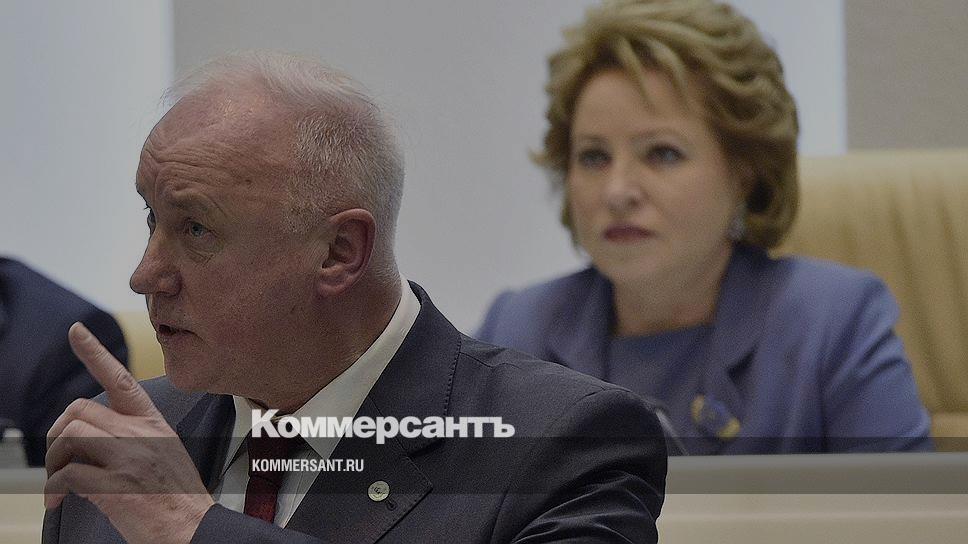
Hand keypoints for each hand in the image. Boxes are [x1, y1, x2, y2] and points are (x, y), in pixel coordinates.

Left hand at [45, 322, 214, 543]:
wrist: (192, 529)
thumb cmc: (178, 499)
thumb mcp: (165, 453)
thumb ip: (134, 437)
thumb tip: (92, 435)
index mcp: (153, 424)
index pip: (121, 379)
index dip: (95, 353)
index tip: (76, 332)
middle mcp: (141, 435)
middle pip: (80, 410)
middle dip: (59, 433)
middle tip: (59, 458)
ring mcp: (129, 458)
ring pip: (70, 435)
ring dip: (54, 461)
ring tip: (59, 483)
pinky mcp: (115, 485)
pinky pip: (67, 473)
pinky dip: (54, 488)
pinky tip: (59, 501)